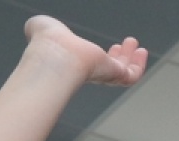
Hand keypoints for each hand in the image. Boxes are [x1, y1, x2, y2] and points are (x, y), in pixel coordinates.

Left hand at [24, 16, 147, 87]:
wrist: (57, 54)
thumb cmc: (47, 43)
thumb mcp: (43, 26)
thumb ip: (44, 27)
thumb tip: (37, 25)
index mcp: (75, 62)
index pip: (94, 64)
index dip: (105, 56)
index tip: (113, 46)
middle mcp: (90, 71)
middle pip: (111, 69)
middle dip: (121, 57)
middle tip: (128, 45)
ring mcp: (102, 75)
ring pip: (123, 73)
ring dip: (132, 59)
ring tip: (137, 46)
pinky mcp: (114, 75)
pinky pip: (132, 76)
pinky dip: (139, 66)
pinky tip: (141, 52)